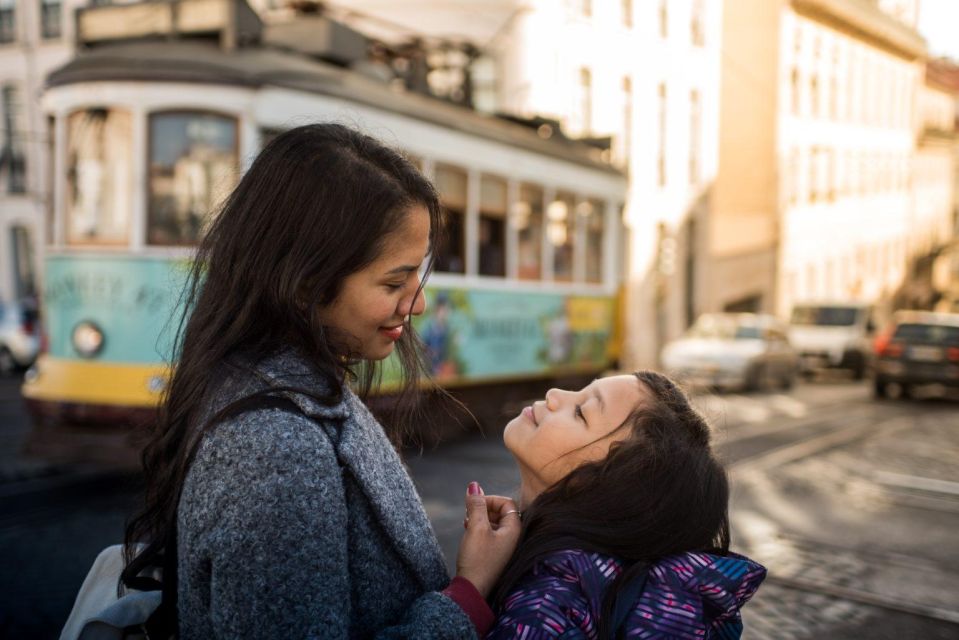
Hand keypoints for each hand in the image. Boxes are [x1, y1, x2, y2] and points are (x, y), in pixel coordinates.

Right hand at [455, 482, 521, 598]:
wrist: (472, 590)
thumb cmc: (477, 559)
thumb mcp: (475, 527)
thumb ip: (476, 505)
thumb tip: (474, 485)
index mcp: (514, 530)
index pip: (507, 503)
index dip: (489, 499)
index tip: (473, 504)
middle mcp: (513, 538)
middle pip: (502, 512)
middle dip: (484, 508)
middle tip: (468, 513)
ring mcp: (505, 548)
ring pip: (495, 523)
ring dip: (480, 519)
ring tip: (466, 523)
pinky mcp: (496, 555)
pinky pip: (491, 535)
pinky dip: (480, 530)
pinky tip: (468, 534)